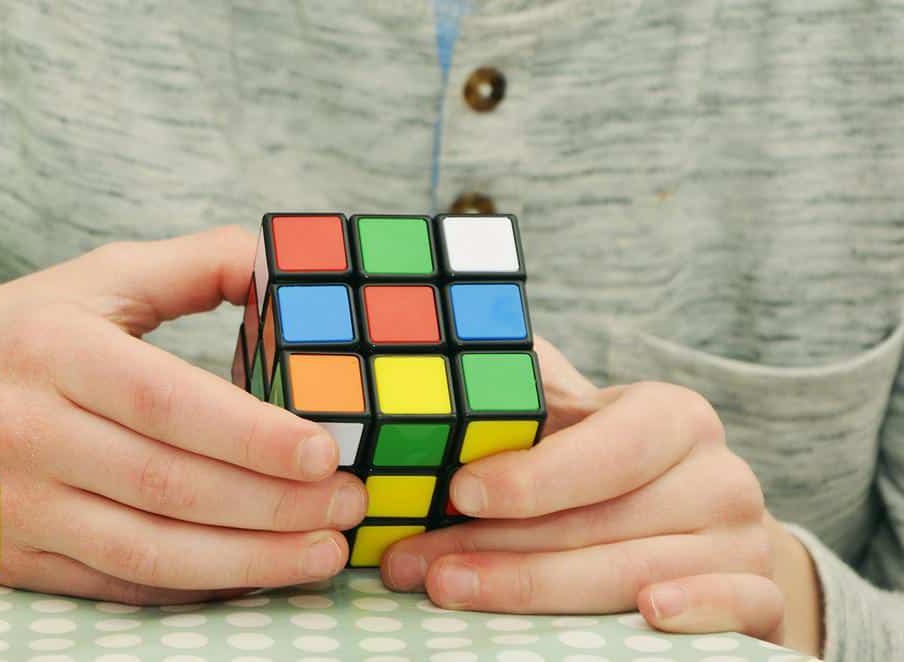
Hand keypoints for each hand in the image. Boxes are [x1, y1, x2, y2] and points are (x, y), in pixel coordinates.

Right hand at [0, 226, 366, 603]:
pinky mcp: (17, 555)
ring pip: (147, 551)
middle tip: (349, 505)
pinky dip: (194, 586)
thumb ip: (197, 268)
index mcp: (52, 348)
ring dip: (246, 560)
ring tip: (322, 554)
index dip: (251, 434)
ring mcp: (17, 503)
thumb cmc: (27, 331)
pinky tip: (253, 574)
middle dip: (272, 504)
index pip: (165, 400)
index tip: (326, 452)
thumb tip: (287, 268)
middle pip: (167, 484)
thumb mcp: (99, 277)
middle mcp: (26, 430)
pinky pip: (119, 585)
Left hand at [380, 339, 822, 654]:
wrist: (695, 534)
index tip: (460, 493)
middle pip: (604, 521)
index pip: (608, 447)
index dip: (534, 475)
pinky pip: (740, 609)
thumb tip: (443, 370)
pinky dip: (698, 611)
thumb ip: (520, 396)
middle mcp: (720, 476)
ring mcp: (747, 541)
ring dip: (538, 591)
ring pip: (642, 573)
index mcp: (673, 419)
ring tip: (451, 592)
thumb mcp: (568, 425)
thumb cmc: (602, 475)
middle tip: (417, 565)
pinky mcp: (764, 599)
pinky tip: (648, 616)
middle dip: (497, 546)